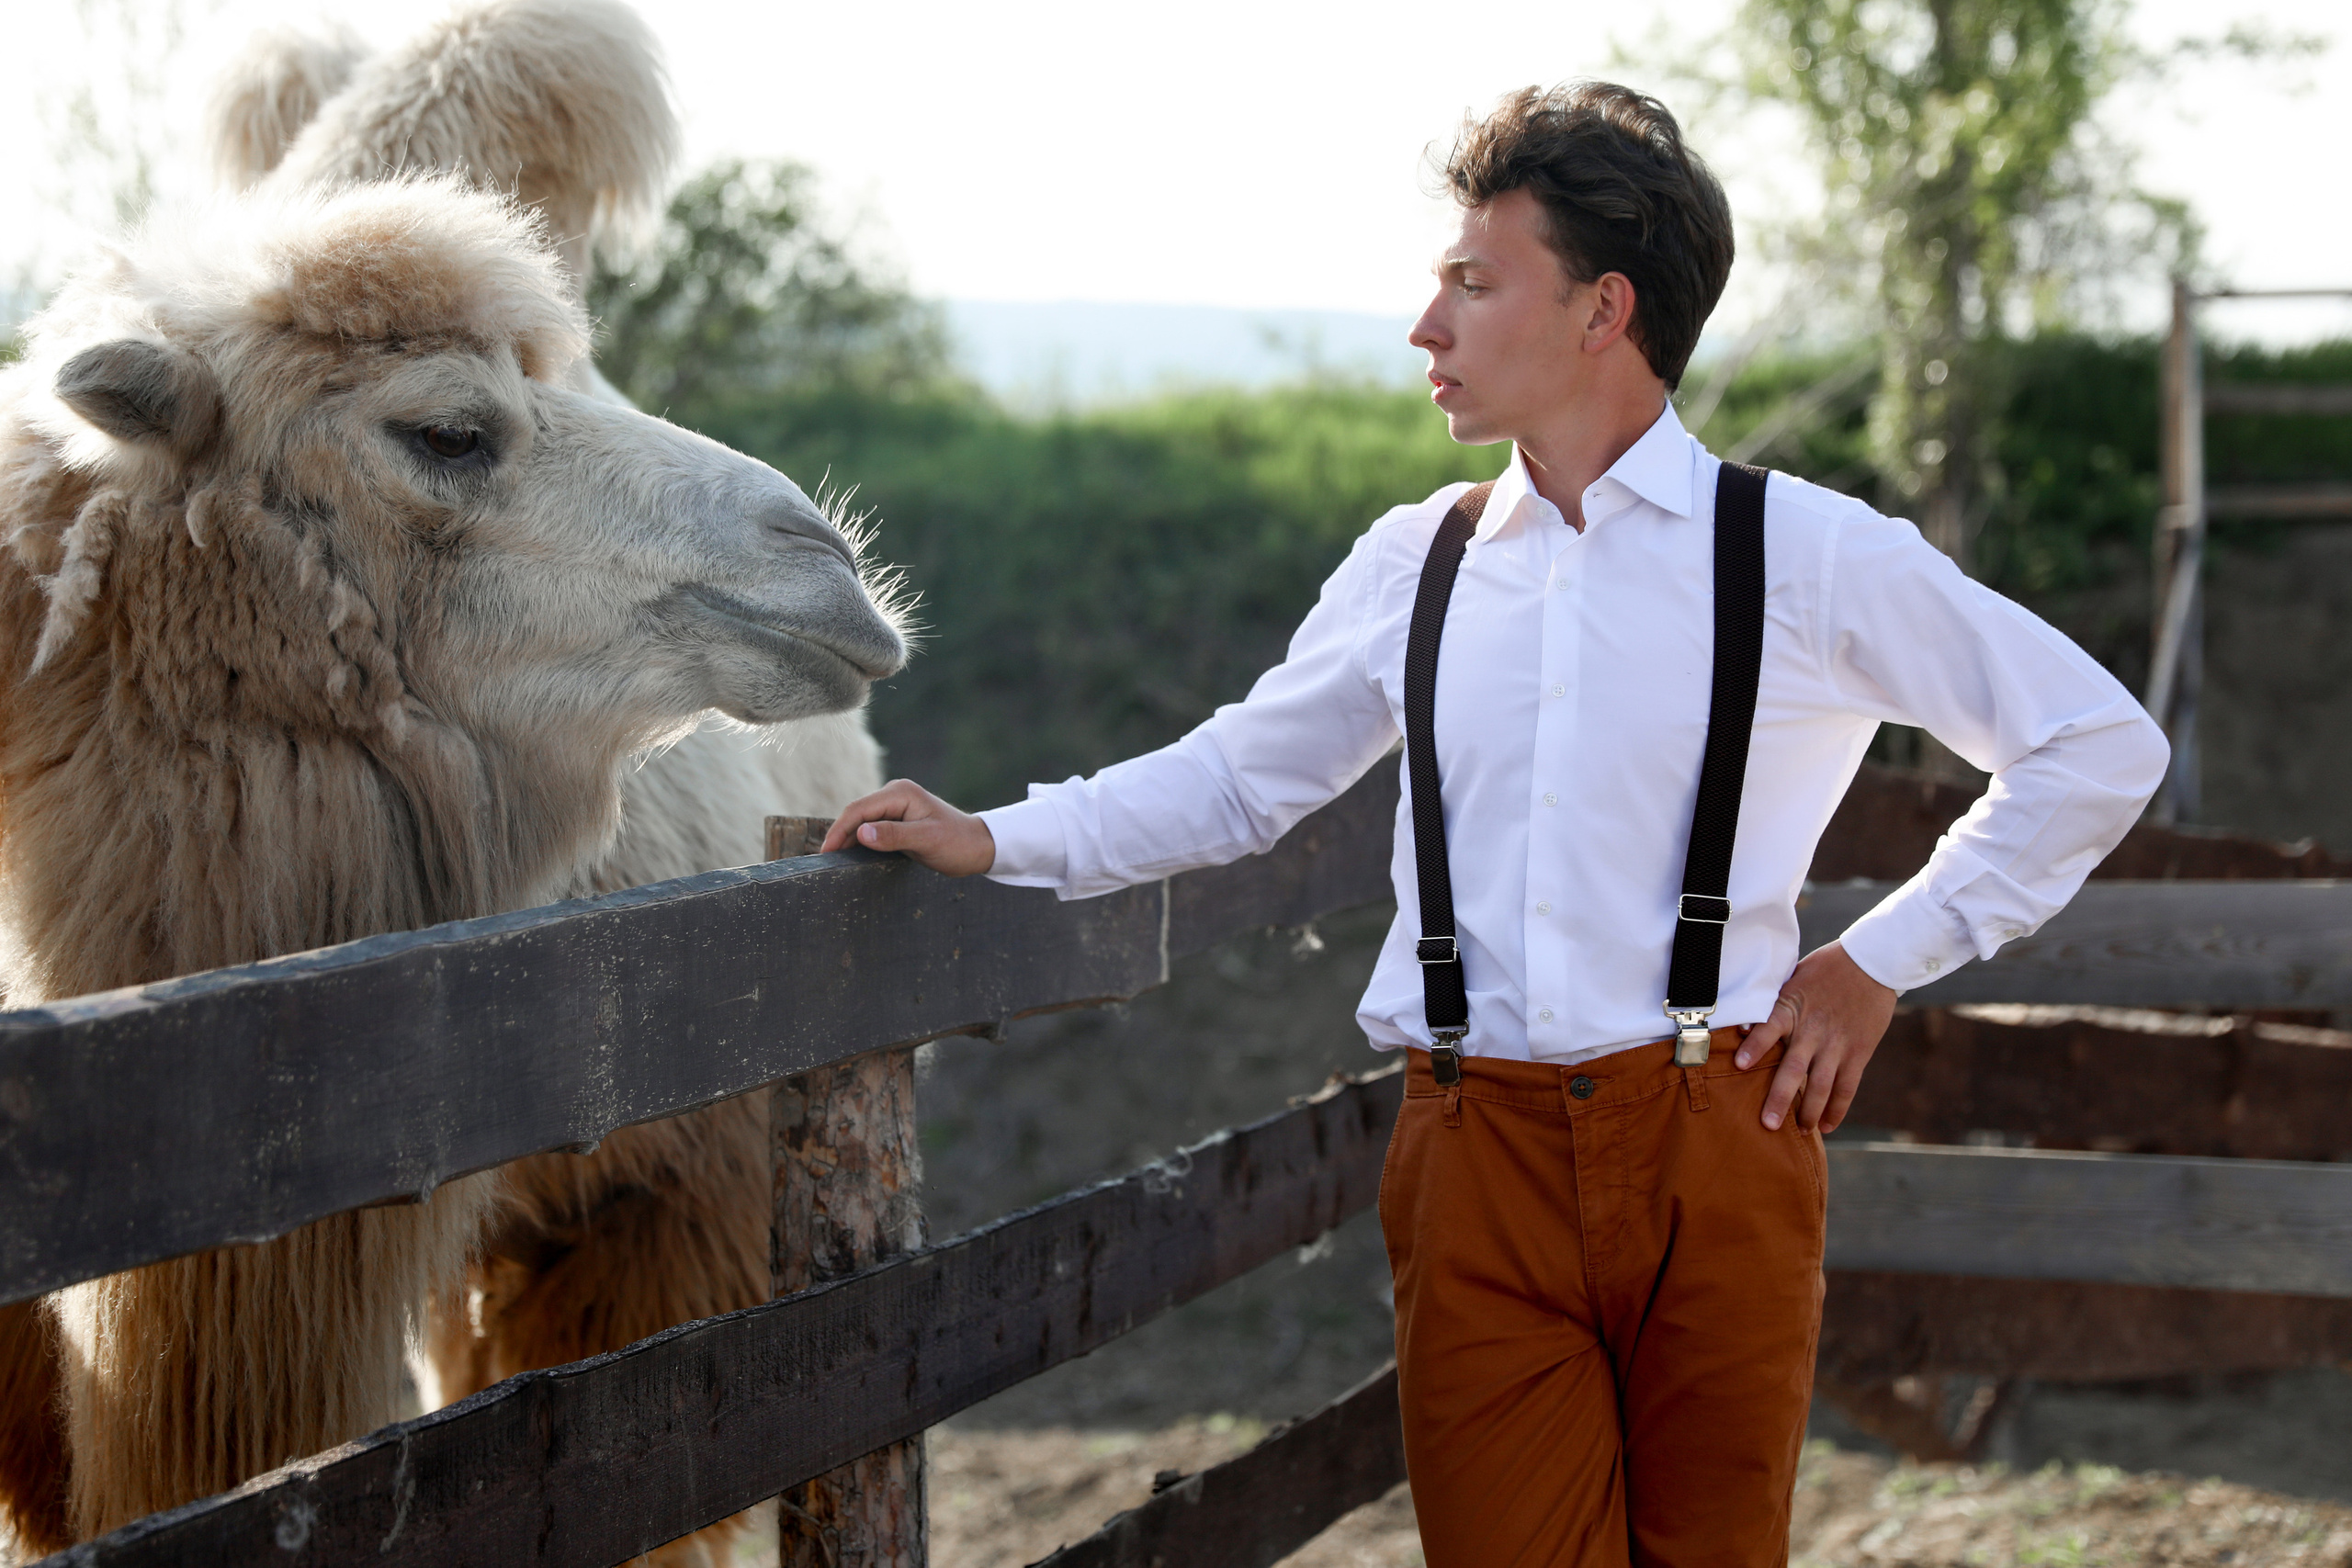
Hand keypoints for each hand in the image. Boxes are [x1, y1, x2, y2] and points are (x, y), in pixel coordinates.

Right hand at [821, 779, 996, 876]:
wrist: (978, 847)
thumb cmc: (957, 843)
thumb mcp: (926, 840)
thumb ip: (894, 836)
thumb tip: (861, 833)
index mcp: (900, 793)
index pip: (859, 809)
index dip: (840, 830)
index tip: (827, 852)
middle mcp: (895, 794)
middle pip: (856, 814)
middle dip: (840, 835)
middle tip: (825, 860)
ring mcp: (895, 806)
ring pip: (861, 821)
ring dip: (848, 839)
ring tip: (833, 860)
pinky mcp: (897, 819)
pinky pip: (871, 828)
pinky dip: (860, 841)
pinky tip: (852, 855)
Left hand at [1733, 941, 1896, 1133]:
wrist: (1871, 964)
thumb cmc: (1824, 970)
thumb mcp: (1792, 980)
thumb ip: (1773, 1006)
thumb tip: (1744, 1026)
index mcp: (1791, 1008)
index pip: (1769, 1028)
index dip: (1755, 1047)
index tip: (1740, 1065)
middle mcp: (1813, 1030)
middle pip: (1794, 1070)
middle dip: (1780, 1099)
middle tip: (1768, 1124)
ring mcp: (1837, 1044)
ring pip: (1821, 1085)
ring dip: (1809, 1112)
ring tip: (1799, 1131)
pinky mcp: (1858, 1053)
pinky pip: (1847, 1087)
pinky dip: (1837, 1109)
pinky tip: (1826, 1126)